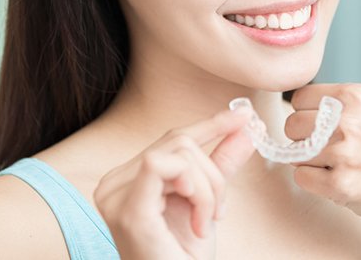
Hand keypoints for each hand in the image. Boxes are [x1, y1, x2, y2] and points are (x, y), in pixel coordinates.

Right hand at [94, 108, 254, 259]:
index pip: (173, 138)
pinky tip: (196, 219)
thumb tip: (245, 129)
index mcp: (128, 178)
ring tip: (205, 222)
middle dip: (212, 174)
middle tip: (219, 212)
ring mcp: (116, 194)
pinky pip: (167, 165)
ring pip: (181, 152)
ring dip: (208, 188)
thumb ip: (221, 163)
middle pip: (179, 141)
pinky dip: (195, 189)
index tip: (243, 115)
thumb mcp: (206, 201)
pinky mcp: (127, 208)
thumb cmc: (183, 257)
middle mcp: (115, 182)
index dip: (211, 124)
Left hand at [286, 11, 360, 223]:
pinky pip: (301, 177)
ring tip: (338, 158)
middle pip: (292, 124)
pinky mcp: (340, 185)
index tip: (332, 120)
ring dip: (310, 158)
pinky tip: (340, 176)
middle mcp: (347, 122)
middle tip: (332, 141)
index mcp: (354, 96)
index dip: (312, 110)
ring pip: (294, 151)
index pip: (299, 98)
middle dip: (306, 134)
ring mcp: (343, 155)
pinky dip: (315, 180)